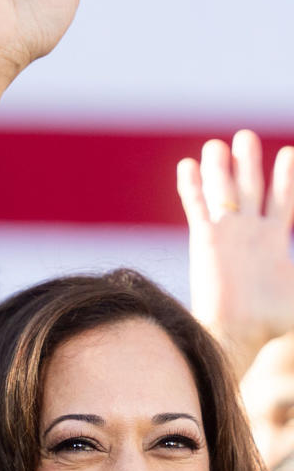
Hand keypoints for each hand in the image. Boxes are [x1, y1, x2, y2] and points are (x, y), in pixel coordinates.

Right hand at [177, 130, 293, 377]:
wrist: (237, 334)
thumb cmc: (273, 324)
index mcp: (272, 242)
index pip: (281, 201)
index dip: (285, 177)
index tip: (287, 153)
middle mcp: (248, 233)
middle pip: (248, 188)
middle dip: (247, 162)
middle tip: (243, 136)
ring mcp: (226, 235)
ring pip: (222, 191)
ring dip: (218, 167)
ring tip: (215, 144)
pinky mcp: (204, 241)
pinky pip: (197, 207)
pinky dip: (191, 186)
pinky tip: (187, 165)